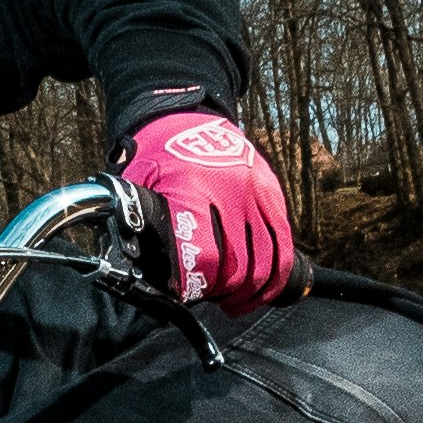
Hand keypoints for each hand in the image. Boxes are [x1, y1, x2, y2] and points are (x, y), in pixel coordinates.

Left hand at [118, 105, 299, 310]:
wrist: (189, 120)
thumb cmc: (159, 159)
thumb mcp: (140, 187)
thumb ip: (142, 226)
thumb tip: (139, 272)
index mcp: (193, 190)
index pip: (204, 254)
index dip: (198, 284)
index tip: (188, 295)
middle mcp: (230, 190)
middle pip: (239, 265)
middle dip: (226, 293)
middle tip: (213, 300)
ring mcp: (257, 191)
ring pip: (267, 260)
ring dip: (253, 292)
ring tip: (237, 302)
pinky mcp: (273, 192)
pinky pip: (283, 242)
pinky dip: (276, 273)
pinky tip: (262, 288)